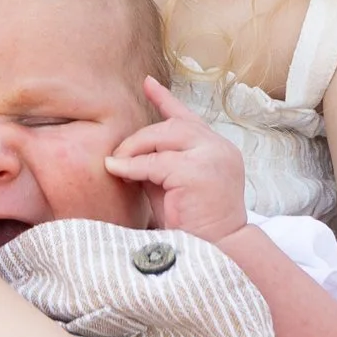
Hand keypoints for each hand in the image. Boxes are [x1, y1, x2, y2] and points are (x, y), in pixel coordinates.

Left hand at [105, 81, 248, 242]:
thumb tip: (124, 154)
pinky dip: (133, 166)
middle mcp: (220, 148)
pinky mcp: (198, 172)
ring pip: (164, 137)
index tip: (148, 82)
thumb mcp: (172, 188)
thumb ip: (156, 166)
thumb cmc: (194, 227)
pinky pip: (156, 162)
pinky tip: (118, 170)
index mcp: (218, 150)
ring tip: (117, 162)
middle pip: (172, 125)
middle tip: (117, 154)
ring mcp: (213, 157)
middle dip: (140, 137)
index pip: (188, 118)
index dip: (166, 99)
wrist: (217, 254)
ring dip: (135, 149)